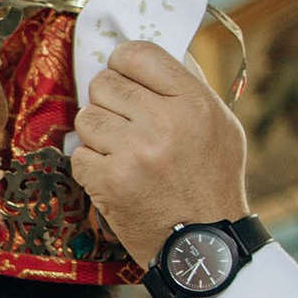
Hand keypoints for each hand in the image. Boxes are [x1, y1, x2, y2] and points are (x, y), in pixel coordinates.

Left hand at [68, 40, 250, 270]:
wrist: (203, 244)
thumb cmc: (212, 182)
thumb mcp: (219, 125)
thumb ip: (186, 88)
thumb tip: (144, 57)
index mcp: (194, 103)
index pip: (139, 54)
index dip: (123, 62)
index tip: (123, 75)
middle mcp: (164, 123)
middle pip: (105, 84)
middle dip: (108, 101)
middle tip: (123, 122)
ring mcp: (134, 153)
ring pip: (86, 117)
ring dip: (97, 134)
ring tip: (121, 151)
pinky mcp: (109, 182)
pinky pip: (78, 154)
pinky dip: (90, 166)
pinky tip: (114, 176)